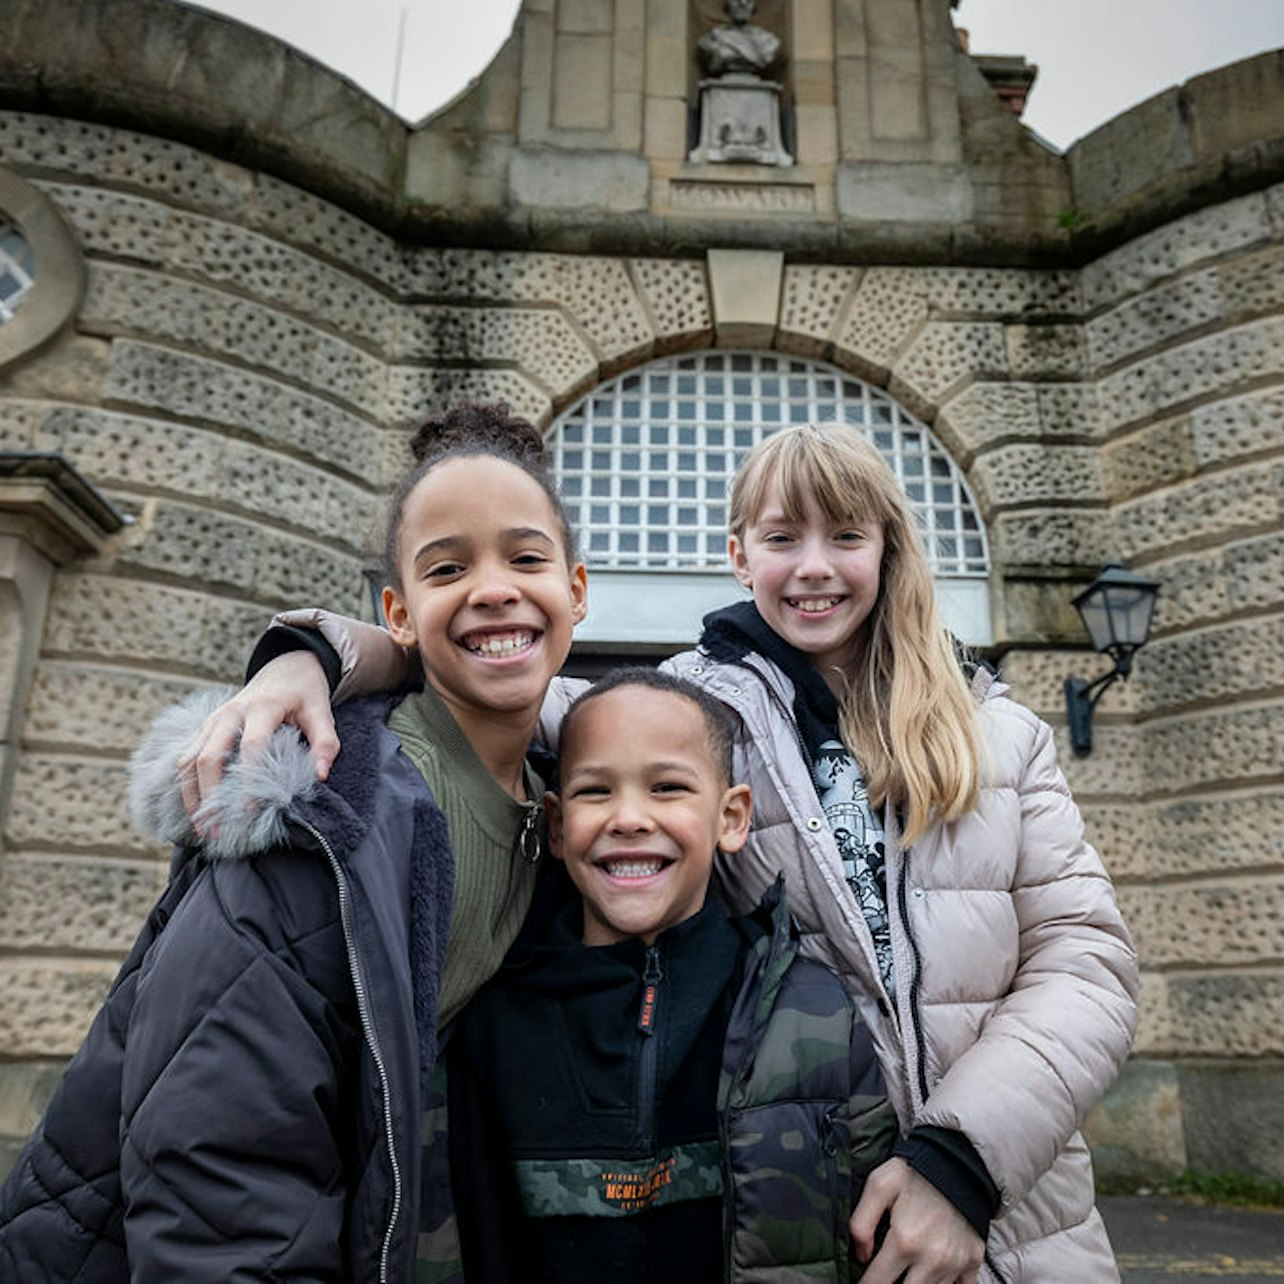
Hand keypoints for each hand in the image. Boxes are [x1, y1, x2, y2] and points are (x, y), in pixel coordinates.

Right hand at [177, 651, 338, 821]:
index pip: (251, 746)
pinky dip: (186, 785)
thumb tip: (320, 776)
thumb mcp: (322, 711)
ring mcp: (213, 720)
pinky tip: (195, 810)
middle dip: (210, 796)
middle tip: (217, 831)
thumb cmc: (304, 694)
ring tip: (203, 829)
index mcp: (261, 708)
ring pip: (188, 759)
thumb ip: (325, 743)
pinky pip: (185, 757)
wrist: (284, 669)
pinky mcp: (204, 728)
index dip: (249, 780)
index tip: (249, 810)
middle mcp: (229, 713)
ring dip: (192, 796)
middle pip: (208, 757)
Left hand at [850, 1158, 983, 1283]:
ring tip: (906, 1271)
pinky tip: (933, 1276)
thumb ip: (861, 1222)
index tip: (862, 1282)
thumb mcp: (879, 1185)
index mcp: (905, 1242)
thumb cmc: (915, 1171)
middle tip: (885, 1275)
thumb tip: (860, 1256)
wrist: (959, 1160)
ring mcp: (954, 1264)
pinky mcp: (972, 1262)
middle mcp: (931, 1260)